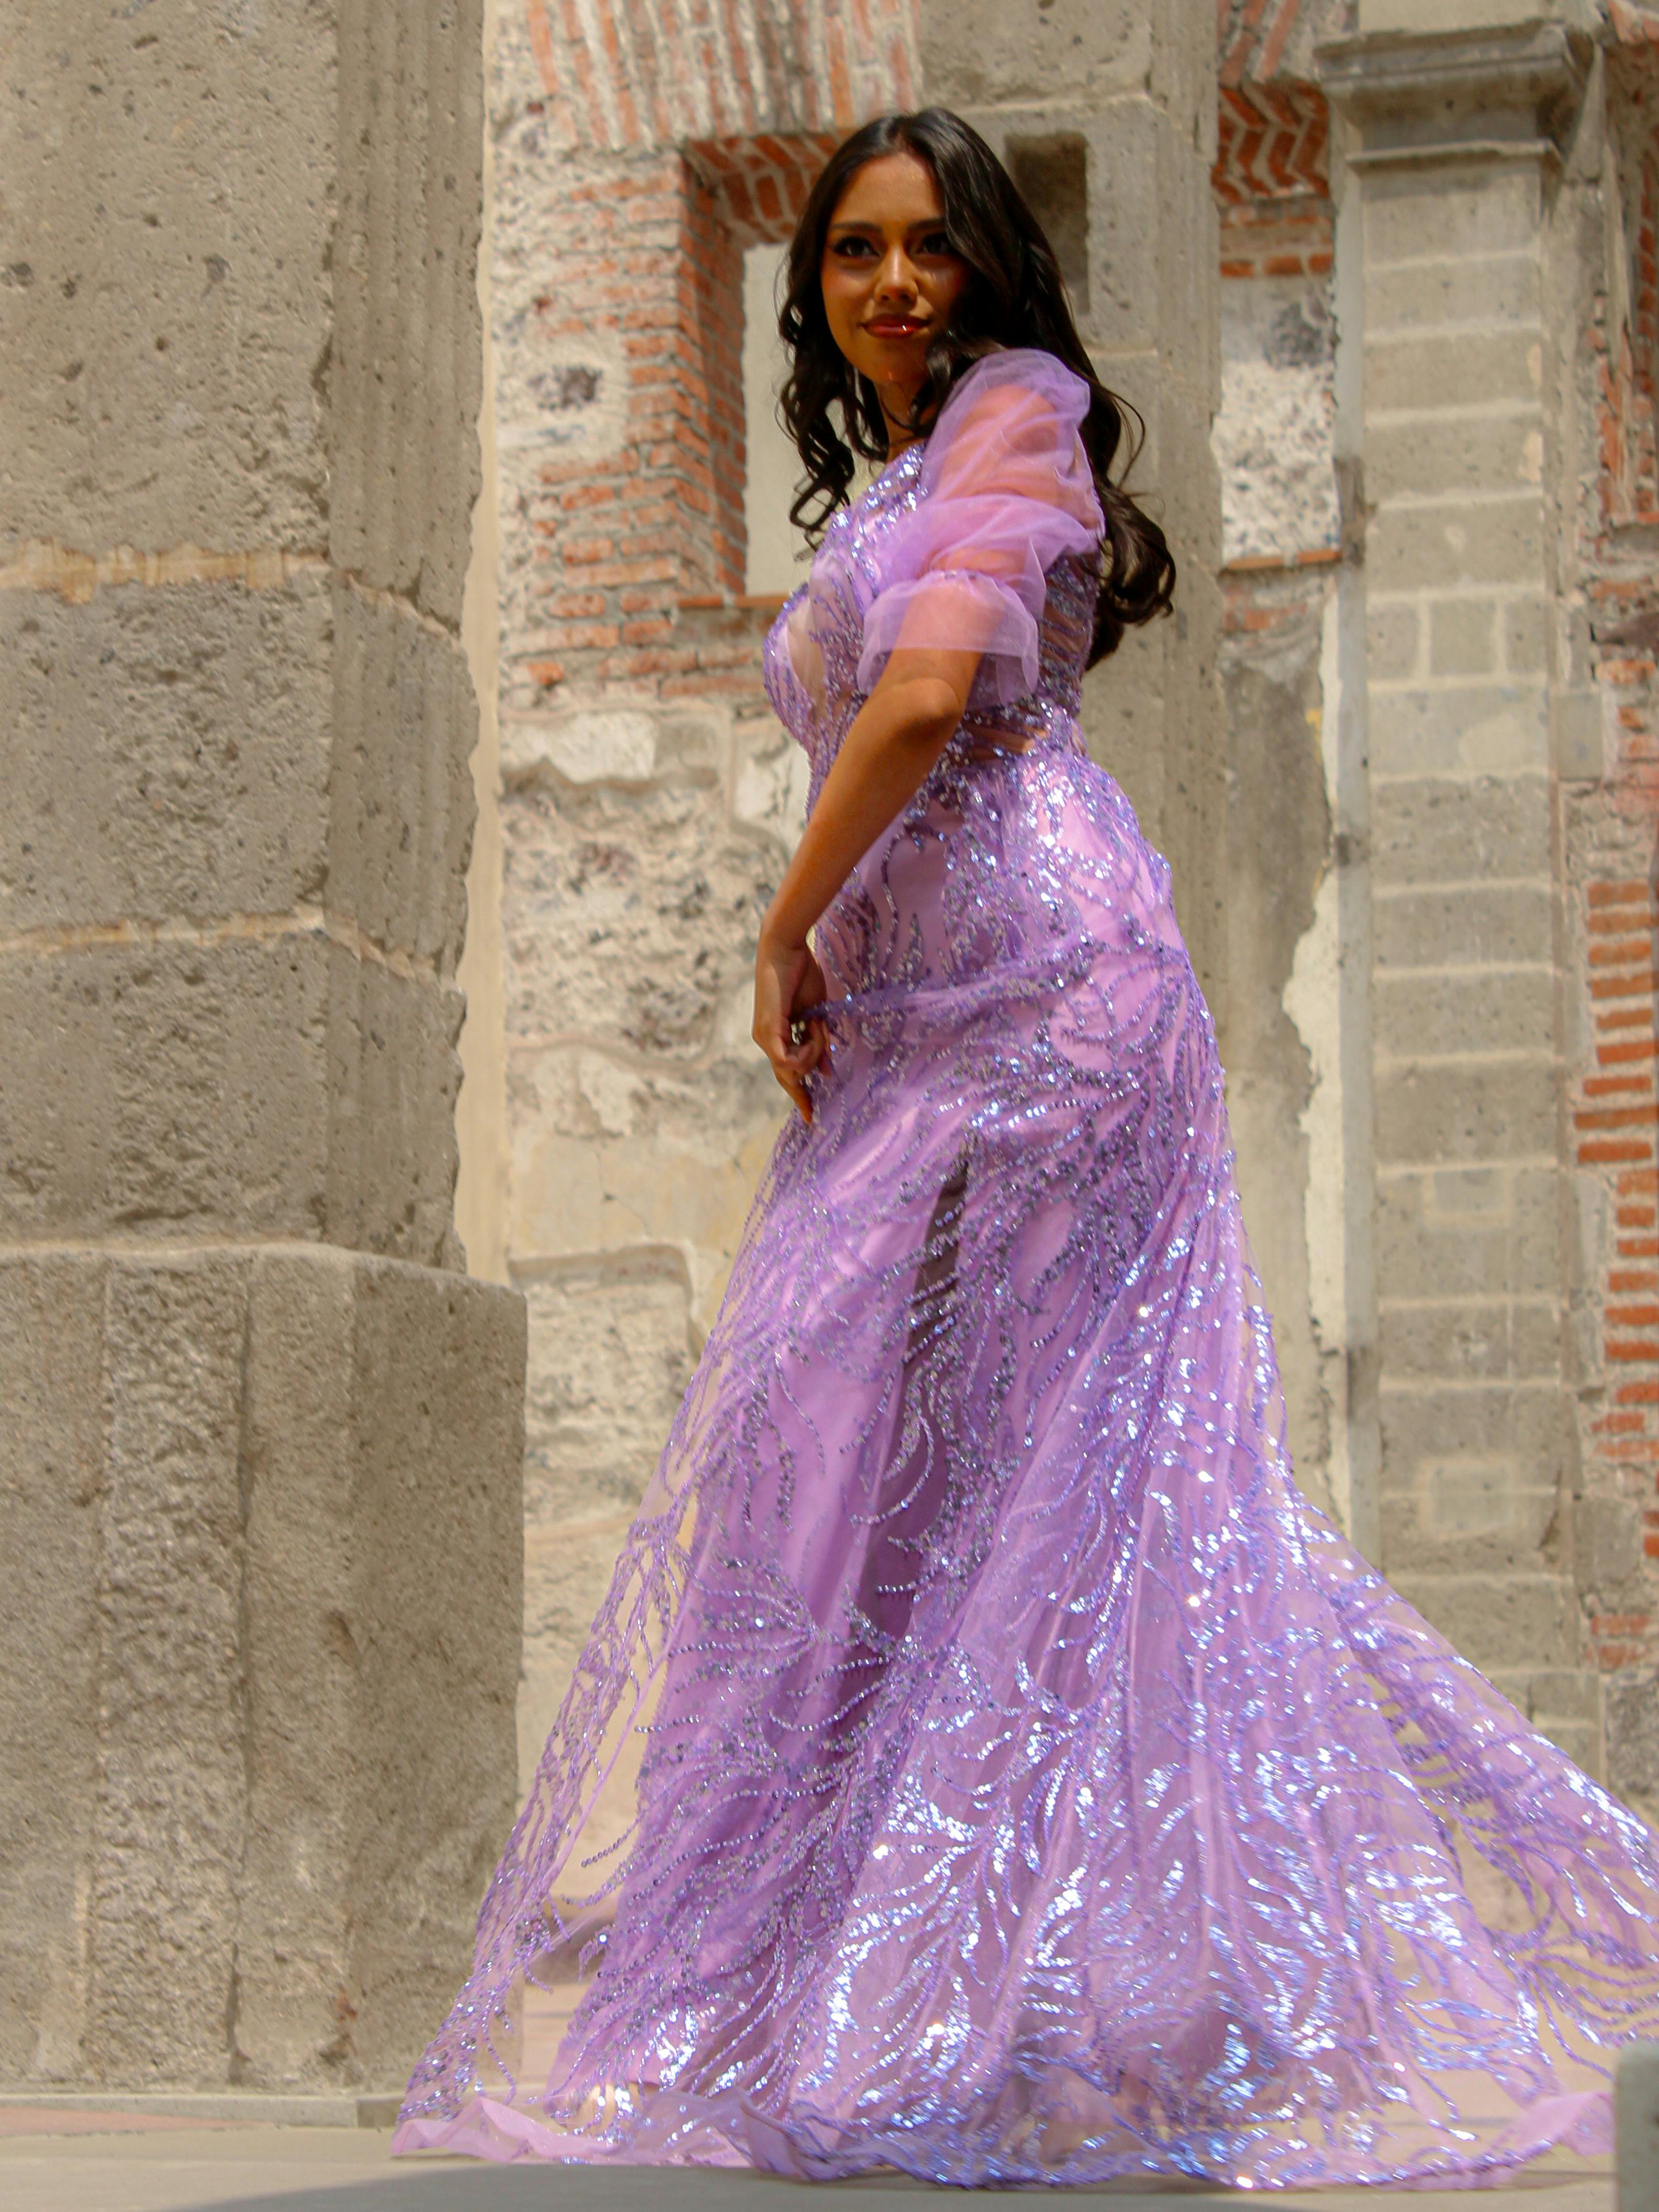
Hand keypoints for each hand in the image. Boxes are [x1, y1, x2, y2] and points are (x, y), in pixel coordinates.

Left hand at [752, 928, 830, 1123]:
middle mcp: (766, 1040)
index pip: (786, 1072)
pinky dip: (809, 1048)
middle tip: (810, 1115)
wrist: (785, 948)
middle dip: (800, 1097)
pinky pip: (790, 1060)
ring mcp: (764, 1037)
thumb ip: (819, 1043)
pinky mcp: (767, 1033)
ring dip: (814, 1052)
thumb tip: (826, 1071)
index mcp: (776, 1035)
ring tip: (819, 1024)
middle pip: (786, 1079)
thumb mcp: (816, 1015)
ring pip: (792, 1070)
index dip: (799, 1093)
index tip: (809, 1114)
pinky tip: (814, 1026)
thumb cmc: (801, 974)